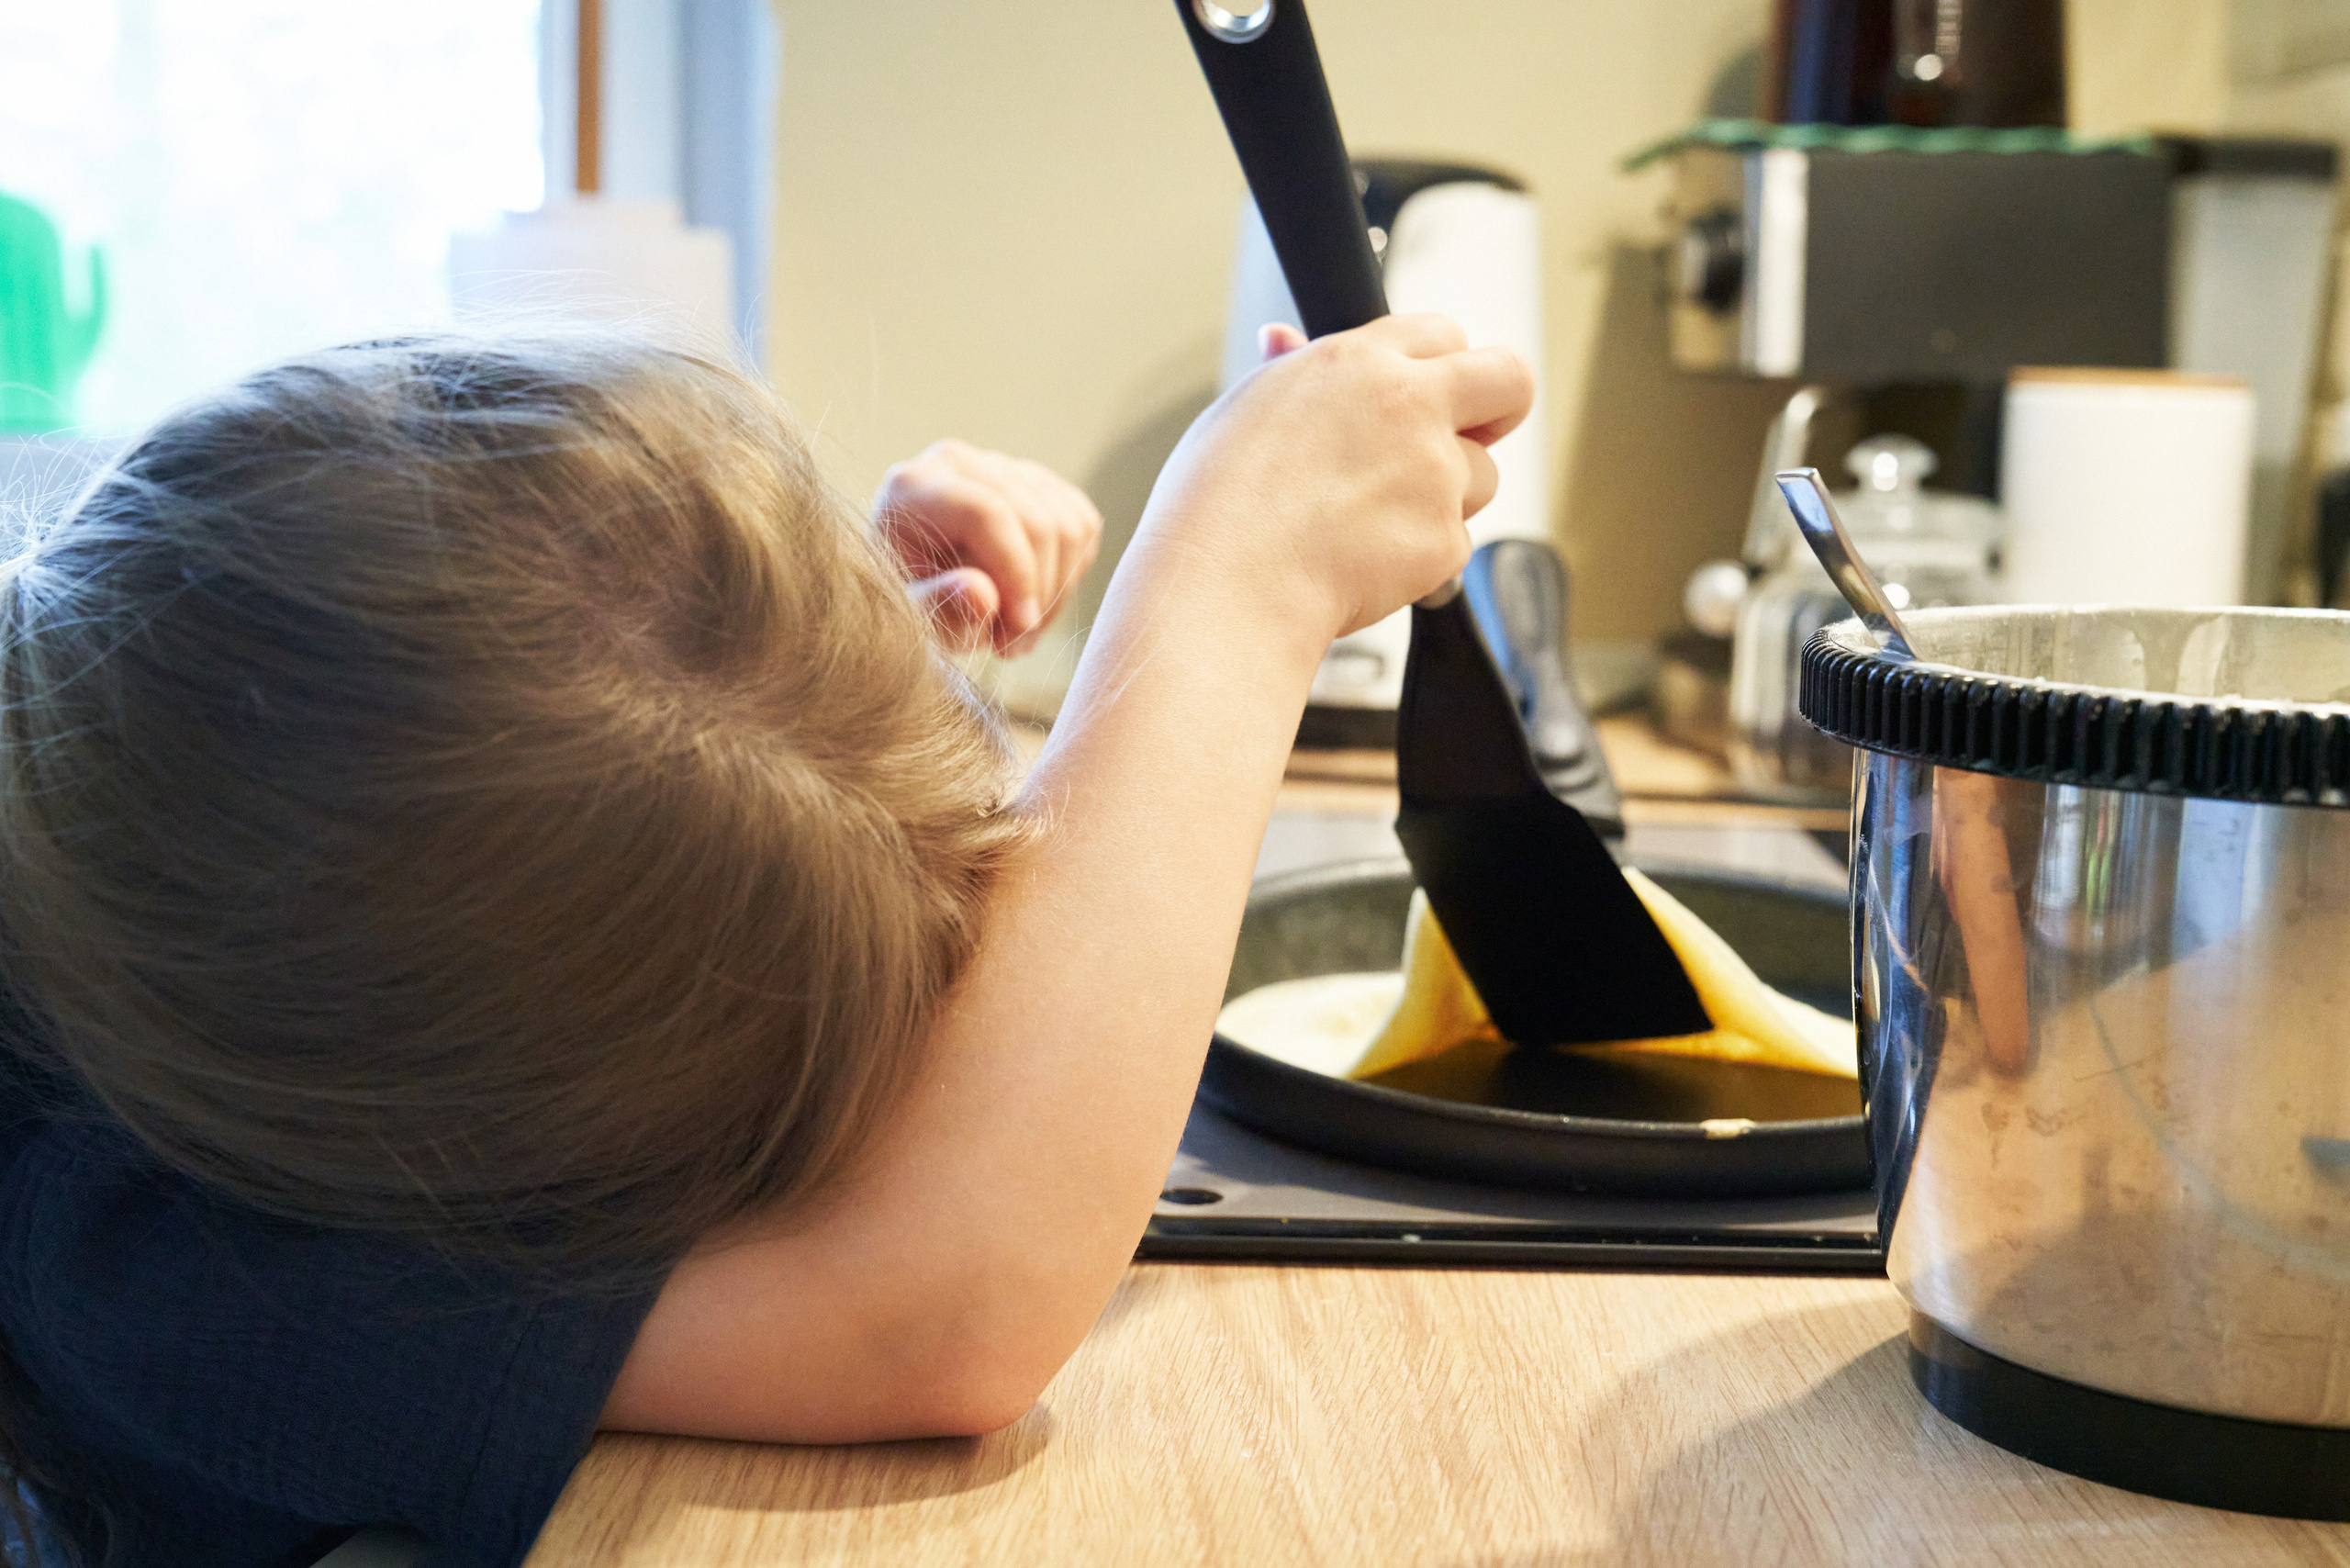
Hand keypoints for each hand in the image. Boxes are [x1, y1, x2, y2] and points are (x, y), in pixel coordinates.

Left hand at [873, 440, 1103, 655]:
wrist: (919, 584)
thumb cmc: (909, 603)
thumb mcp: (912, 617)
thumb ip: (938, 605)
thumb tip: (982, 592)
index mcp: (915, 486)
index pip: (988, 512)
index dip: (1016, 571)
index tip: (1020, 627)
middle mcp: (961, 463)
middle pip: (1036, 520)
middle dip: (1039, 593)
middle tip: (1012, 645)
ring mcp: (1005, 467)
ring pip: (1069, 525)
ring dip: (1057, 593)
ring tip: (1020, 633)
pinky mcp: (1039, 484)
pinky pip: (1083, 526)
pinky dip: (1071, 575)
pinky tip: (1036, 602)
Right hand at [1132, 314, 1533, 652]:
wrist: (1227, 583)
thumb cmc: (1217, 504)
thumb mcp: (1247, 408)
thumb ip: (1291, 373)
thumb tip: (1284, 340)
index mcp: (1358, 362)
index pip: (1441, 333)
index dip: (1440, 365)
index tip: (1431, 390)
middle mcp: (1409, 406)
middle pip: (1509, 380)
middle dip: (1500, 406)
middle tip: (1474, 432)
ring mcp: (1435, 473)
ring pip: (1483, 476)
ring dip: (1448, 496)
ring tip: (1370, 519)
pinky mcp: (1445, 539)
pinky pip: (1456, 544)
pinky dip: (1423, 557)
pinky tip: (1363, 560)